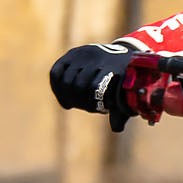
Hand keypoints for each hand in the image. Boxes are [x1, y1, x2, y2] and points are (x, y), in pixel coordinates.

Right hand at [48, 43, 173, 128]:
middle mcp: (96, 56)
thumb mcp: (127, 94)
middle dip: (80, 101)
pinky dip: (56, 88)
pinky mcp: (71, 54)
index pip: (95, 88)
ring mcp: (82, 54)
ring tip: (74, 104)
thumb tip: (116, 129)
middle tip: (85, 106)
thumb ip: (121, 112)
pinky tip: (64, 98)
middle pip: (79, 85)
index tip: (99, 109)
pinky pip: (55, 73)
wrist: (124, 55)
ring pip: (66, 81)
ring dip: (69, 97)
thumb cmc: (126, 82)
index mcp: (112, 66)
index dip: (93, 104)